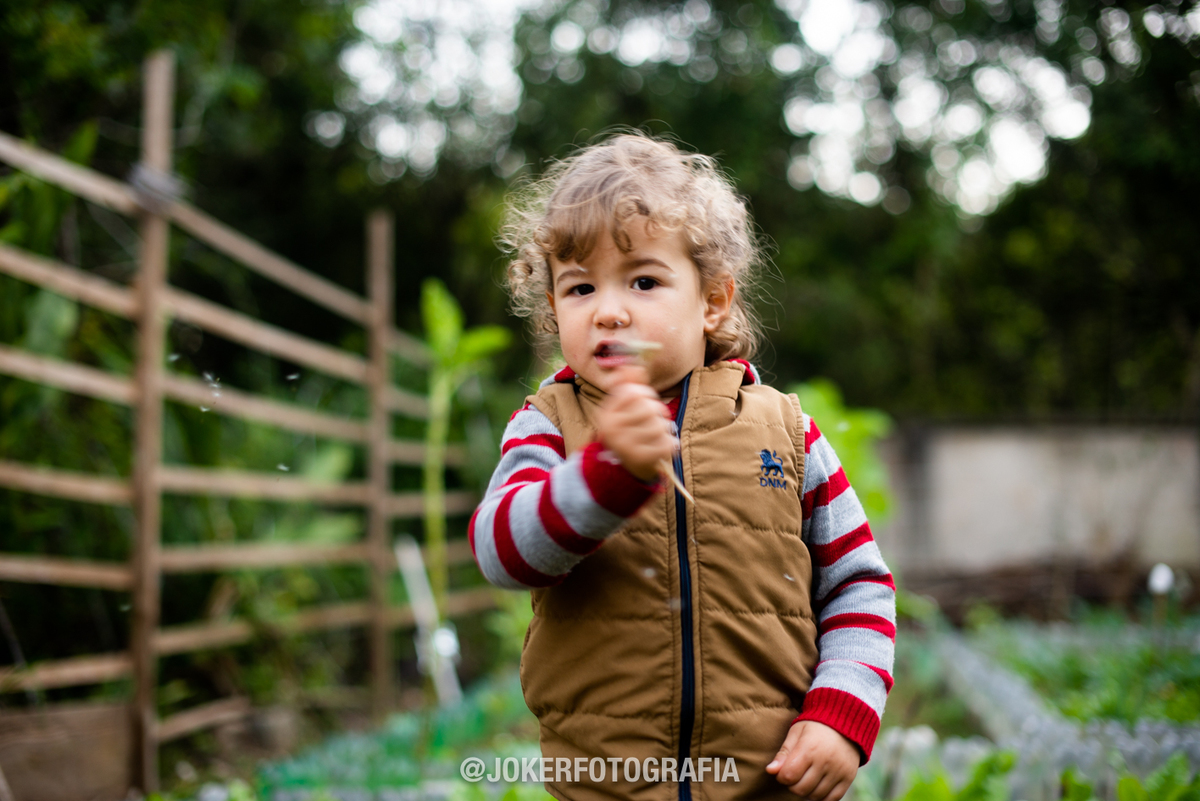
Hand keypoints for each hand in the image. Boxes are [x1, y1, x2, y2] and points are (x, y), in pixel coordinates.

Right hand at [594, 365, 675, 481]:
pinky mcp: (644, 460)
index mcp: (606, 415)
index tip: (641, 403)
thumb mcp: (622, 407)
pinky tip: (659, 447)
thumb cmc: (627, 430)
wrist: (623, 468)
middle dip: (656, 413)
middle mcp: (613, 431)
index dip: (644, 395)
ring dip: (663, 429)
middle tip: (650, 422)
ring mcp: (627, 447)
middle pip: (648, 408)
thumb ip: (628, 384)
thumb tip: (634, 364)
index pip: (634, 392)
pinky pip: (668, 442)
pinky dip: (669, 443)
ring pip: (660, 425)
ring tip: (654, 436)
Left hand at [765, 721, 859, 800]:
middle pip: (801, 789)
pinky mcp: (848, 778)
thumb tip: (770, 771)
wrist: (845, 724)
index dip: (781, 776)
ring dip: (807, 791)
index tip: (784, 770)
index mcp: (809, 748)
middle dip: (793, 785)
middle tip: (795, 774)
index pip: (789, 776)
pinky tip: (817, 785)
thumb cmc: (815, 727)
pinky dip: (822, 797)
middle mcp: (825, 762)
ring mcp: (839, 771)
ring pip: (815, 796)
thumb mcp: (796, 732)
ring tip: (806, 778)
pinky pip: (832, 799)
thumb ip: (783, 753)